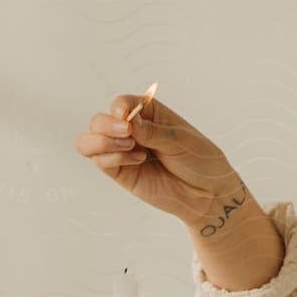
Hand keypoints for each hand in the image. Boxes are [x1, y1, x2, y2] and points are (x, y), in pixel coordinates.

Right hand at [73, 94, 243, 229]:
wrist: (207, 193)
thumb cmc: (200, 160)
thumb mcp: (180, 139)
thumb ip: (151, 131)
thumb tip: (127, 121)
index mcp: (148, 114)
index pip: (121, 103)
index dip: (119, 107)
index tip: (127, 117)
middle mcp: (131, 132)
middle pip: (98, 121)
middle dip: (106, 126)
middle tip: (127, 134)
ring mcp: (123, 153)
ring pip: (88, 142)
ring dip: (101, 142)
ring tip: (129, 147)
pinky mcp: (121, 173)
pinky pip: (101, 162)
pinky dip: (112, 158)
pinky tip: (138, 161)